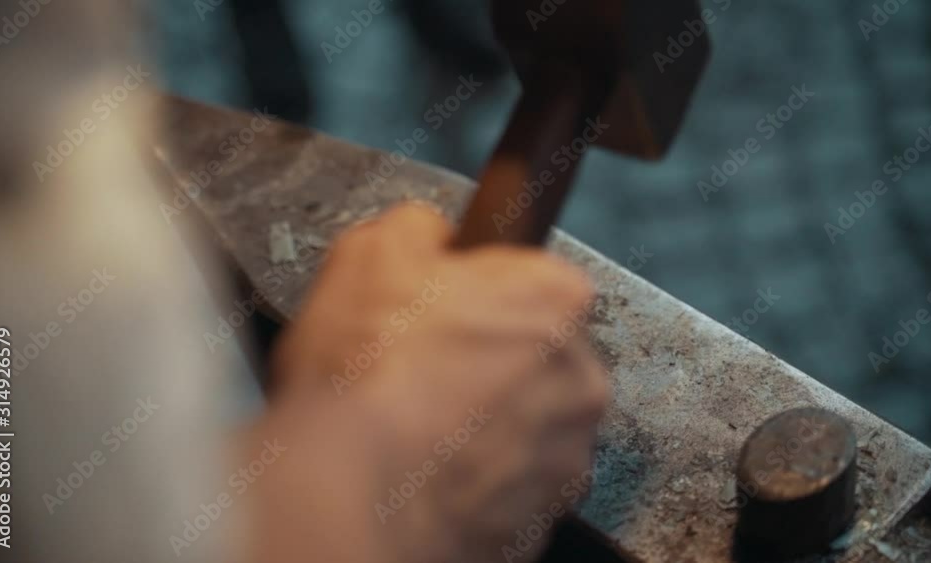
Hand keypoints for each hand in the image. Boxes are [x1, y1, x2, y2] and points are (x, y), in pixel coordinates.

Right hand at [260, 203, 609, 562]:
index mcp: (555, 300)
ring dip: (491, 423)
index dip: (479, 293)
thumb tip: (429, 234)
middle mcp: (581, 378)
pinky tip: (432, 468)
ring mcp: (567, 455)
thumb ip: (418, 227)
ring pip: (530, 423)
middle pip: (538, 355)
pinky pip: (515, 484)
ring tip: (422, 426)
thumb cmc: (367, 374)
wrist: (349, 491)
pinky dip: (482, 477)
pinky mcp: (544, 516)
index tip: (444, 312)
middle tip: (426, 370)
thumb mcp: (371, 252)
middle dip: (492, 360)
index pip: (532, 279)